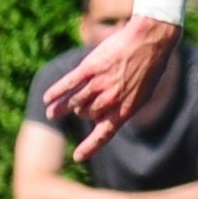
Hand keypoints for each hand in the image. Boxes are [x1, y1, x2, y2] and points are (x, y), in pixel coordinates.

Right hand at [44, 18, 179, 159]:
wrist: (149, 41)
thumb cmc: (150, 67)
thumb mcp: (142, 94)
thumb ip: (124, 106)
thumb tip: (108, 117)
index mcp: (126, 109)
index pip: (104, 134)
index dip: (90, 147)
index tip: (78, 157)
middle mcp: (110, 100)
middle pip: (87, 114)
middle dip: (81, 114)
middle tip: (76, 111)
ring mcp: (99, 84)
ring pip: (75, 102)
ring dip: (61, 109)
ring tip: (52, 113)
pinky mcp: (90, 68)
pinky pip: (68, 84)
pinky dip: (56, 92)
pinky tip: (47, 99)